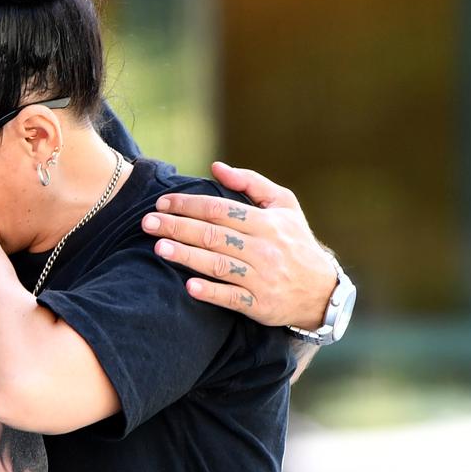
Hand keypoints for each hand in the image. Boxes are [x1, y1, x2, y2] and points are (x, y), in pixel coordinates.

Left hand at [142, 161, 337, 328]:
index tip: (162, 203)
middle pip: (213, 235)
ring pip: (218, 265)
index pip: (219, 210)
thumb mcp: (284, 205)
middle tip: (147, 223)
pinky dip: (211, 292)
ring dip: (187, 256)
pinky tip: (189, 286)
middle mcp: (264, 249)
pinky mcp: (260, 304)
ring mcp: (262, 278)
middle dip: (177, 227)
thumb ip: (250, 183)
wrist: (323, 291)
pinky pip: (232, 298)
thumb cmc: (296, 242)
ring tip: (159, 248)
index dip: (187, 205)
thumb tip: (216, 167)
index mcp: (266, 223)